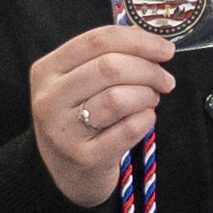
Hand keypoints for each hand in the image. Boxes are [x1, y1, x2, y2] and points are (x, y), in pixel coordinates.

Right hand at [31, 20, 178, 206]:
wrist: (67, 172)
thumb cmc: (81, 118)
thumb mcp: (79, 84)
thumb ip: (108, 59)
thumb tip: (154, 47)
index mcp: (47, 70)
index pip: (97, 40)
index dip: (139, 41)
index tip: (165, 50)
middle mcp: (49, 98)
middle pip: (110, 67)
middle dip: (149, 70)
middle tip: (165, 80)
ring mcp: (63, 130)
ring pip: (118, 98)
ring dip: (147, 95)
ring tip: (151, 100)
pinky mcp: (84, 157)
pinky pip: (128, 129)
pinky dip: (145, 120)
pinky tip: (144, 119)